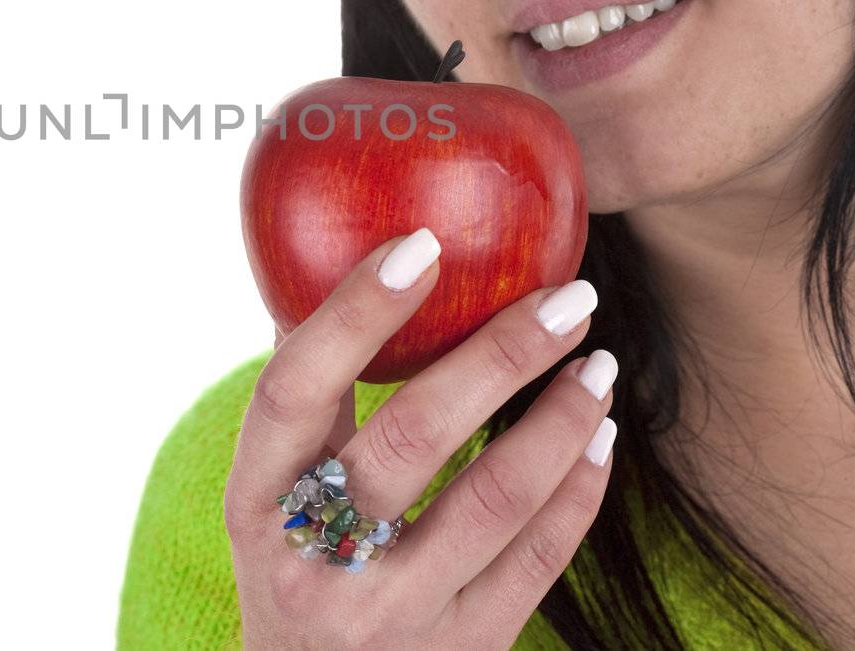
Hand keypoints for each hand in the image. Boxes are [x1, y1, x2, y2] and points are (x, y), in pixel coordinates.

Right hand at [224, 228, 616, 649]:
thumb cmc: (292, 568)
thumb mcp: (267, 496)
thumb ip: (301, 402)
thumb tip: (330, 264)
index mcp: (255, 504)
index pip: (292, 391)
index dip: (353, 313)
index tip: (422, 242)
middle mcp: (315, 563)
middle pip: (411, 437)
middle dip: (501, 354)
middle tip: (571, 294)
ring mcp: (392, 615)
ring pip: (494, 499)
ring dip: (559, 417)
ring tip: (597, 359)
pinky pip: (537, 560)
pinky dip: (577, 489)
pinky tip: (599, 435)